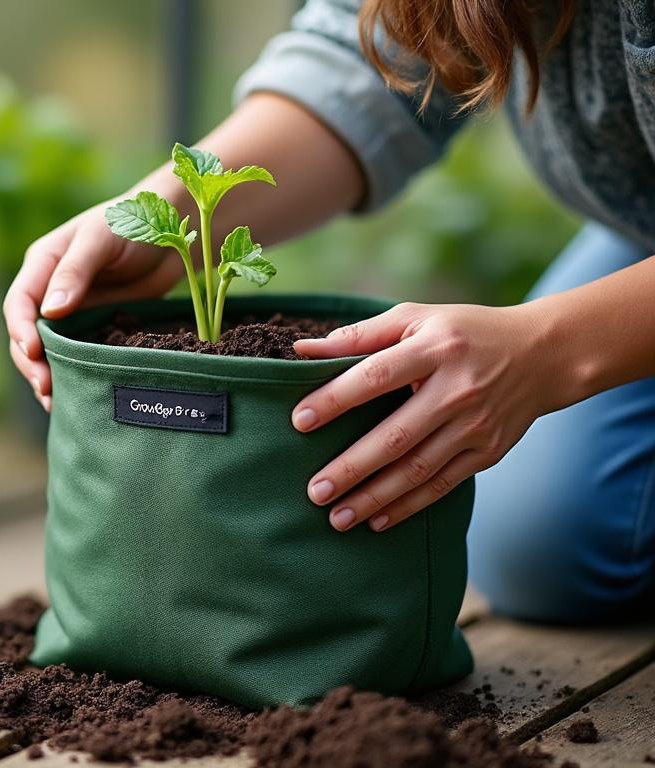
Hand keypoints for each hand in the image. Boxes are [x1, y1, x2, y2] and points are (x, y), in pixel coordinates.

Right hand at [4, 202, 184, 410]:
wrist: (174, 231)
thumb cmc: (134, 221)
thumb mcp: (101, 239)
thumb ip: (75, 271)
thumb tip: (50, 311)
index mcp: (42, 264)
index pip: (19, 303)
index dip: (21, 330)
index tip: (34, 352)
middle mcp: (50, 290)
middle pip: (27, 334)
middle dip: (31, 362)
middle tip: (45, 387)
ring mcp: (72, 312)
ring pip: (48, 350)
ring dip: (47, 376)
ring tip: (54, 402)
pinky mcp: (94, 328)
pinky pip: (76, 356)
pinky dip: (72, 376)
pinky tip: (76, 396)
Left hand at [291, 302, 563, 532]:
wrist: (544, 354)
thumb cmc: (463, 333)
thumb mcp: (416, 319)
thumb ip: (360, 335)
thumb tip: (302, 350)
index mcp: (435, 349)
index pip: (376, 376)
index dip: (336, 398)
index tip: (299, 421)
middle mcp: (457, 389)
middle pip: (396, 435)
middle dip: (352, 467)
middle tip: (314, 491)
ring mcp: (475, 424)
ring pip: (418, 469)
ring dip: (375, 497)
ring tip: (337, 518)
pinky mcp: (488, 451)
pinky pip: (443, 484)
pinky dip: (409, 505)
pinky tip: (377, 521)